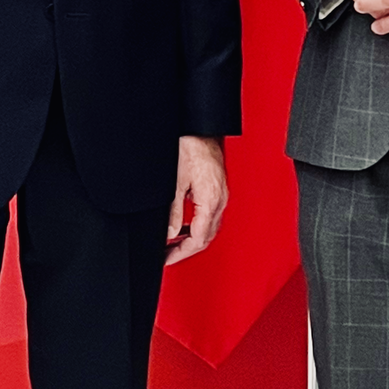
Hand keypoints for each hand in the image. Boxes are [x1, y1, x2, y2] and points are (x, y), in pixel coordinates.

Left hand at [166, 136, 226, 265]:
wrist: (202, 129)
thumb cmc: (191, 148)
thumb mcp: (176, 183)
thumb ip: (174, 212)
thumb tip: (169, 234)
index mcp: (210, 201)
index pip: (198, 239)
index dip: (181, 252)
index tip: (167, 258)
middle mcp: (220, 201)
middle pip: (206, 237)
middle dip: (186, 249)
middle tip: (168, 255)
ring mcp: (221, 195)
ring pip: (209, 228)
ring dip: (192, 238)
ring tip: (173, 243)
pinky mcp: (218, 189)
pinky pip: (210, 215)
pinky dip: (197, 225)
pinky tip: (184, 226)